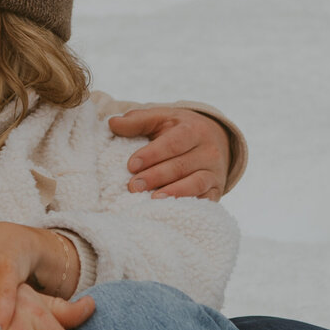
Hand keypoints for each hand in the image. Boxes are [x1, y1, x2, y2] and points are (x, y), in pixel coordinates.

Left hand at [109, 106, 230, 199]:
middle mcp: (208, 151)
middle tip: (133, 187)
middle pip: (181, 165)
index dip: (152, 154)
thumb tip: (113, 123)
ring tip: (153, 200)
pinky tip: (172, 211)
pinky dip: (190, 206)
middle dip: (156, 177)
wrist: (215, 140)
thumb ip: (137, 120)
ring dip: (174, 193)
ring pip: (195, 183)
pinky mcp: (216, 191)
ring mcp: (214, 172)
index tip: (131, 165)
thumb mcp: (161, 119)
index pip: (173, 142)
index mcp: (193, 130)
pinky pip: (206, 201)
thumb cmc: (179, 130)